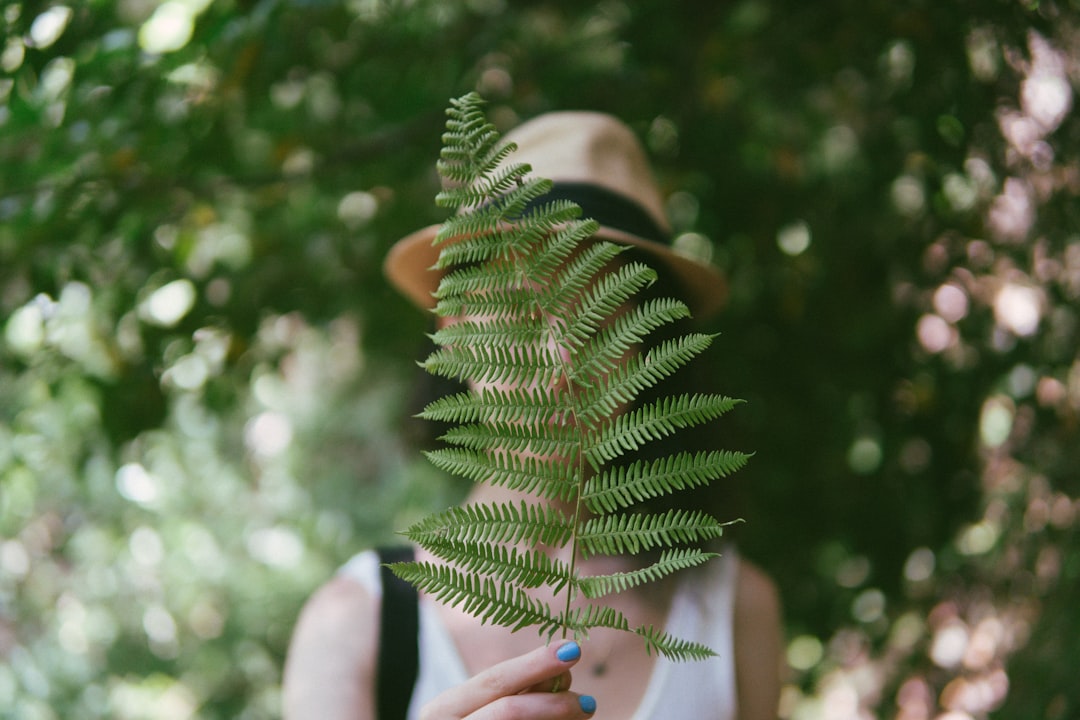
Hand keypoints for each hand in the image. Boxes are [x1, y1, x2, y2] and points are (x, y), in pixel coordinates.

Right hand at [418, 641, 597, 719]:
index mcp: (443, 709)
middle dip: (553, 703)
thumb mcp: (479, 709)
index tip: (571, 650)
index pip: (495, 680)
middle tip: (589, 703)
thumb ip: (515, 692)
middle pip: (508, 712)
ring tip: (583, 715)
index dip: (535, 664)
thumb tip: (562, 673)